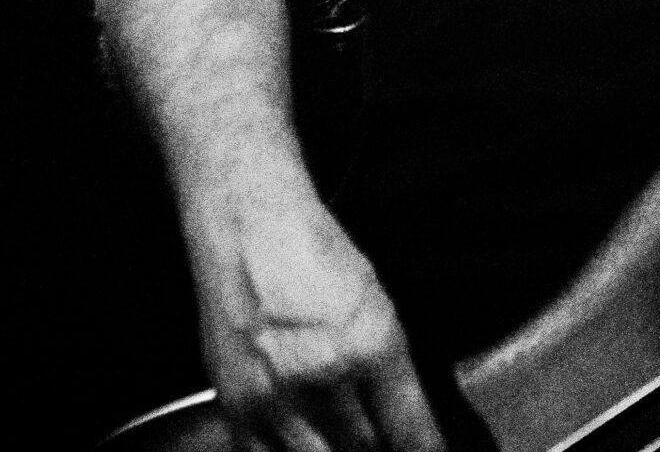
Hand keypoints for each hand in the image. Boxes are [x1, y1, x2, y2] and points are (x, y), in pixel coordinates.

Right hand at [189, 192, 445, 451]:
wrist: (251, 230)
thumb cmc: (314, 254)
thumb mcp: (378, 303)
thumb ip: (390, 366)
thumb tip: (404, 418)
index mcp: (372, 344)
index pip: (410, 429)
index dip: (422, 450)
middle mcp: (326, 374)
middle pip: (365, 449)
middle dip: (378, 449)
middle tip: (381, 442)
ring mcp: (277, 395)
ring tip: (344, 439)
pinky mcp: (237, 405)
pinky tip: (305, 444)